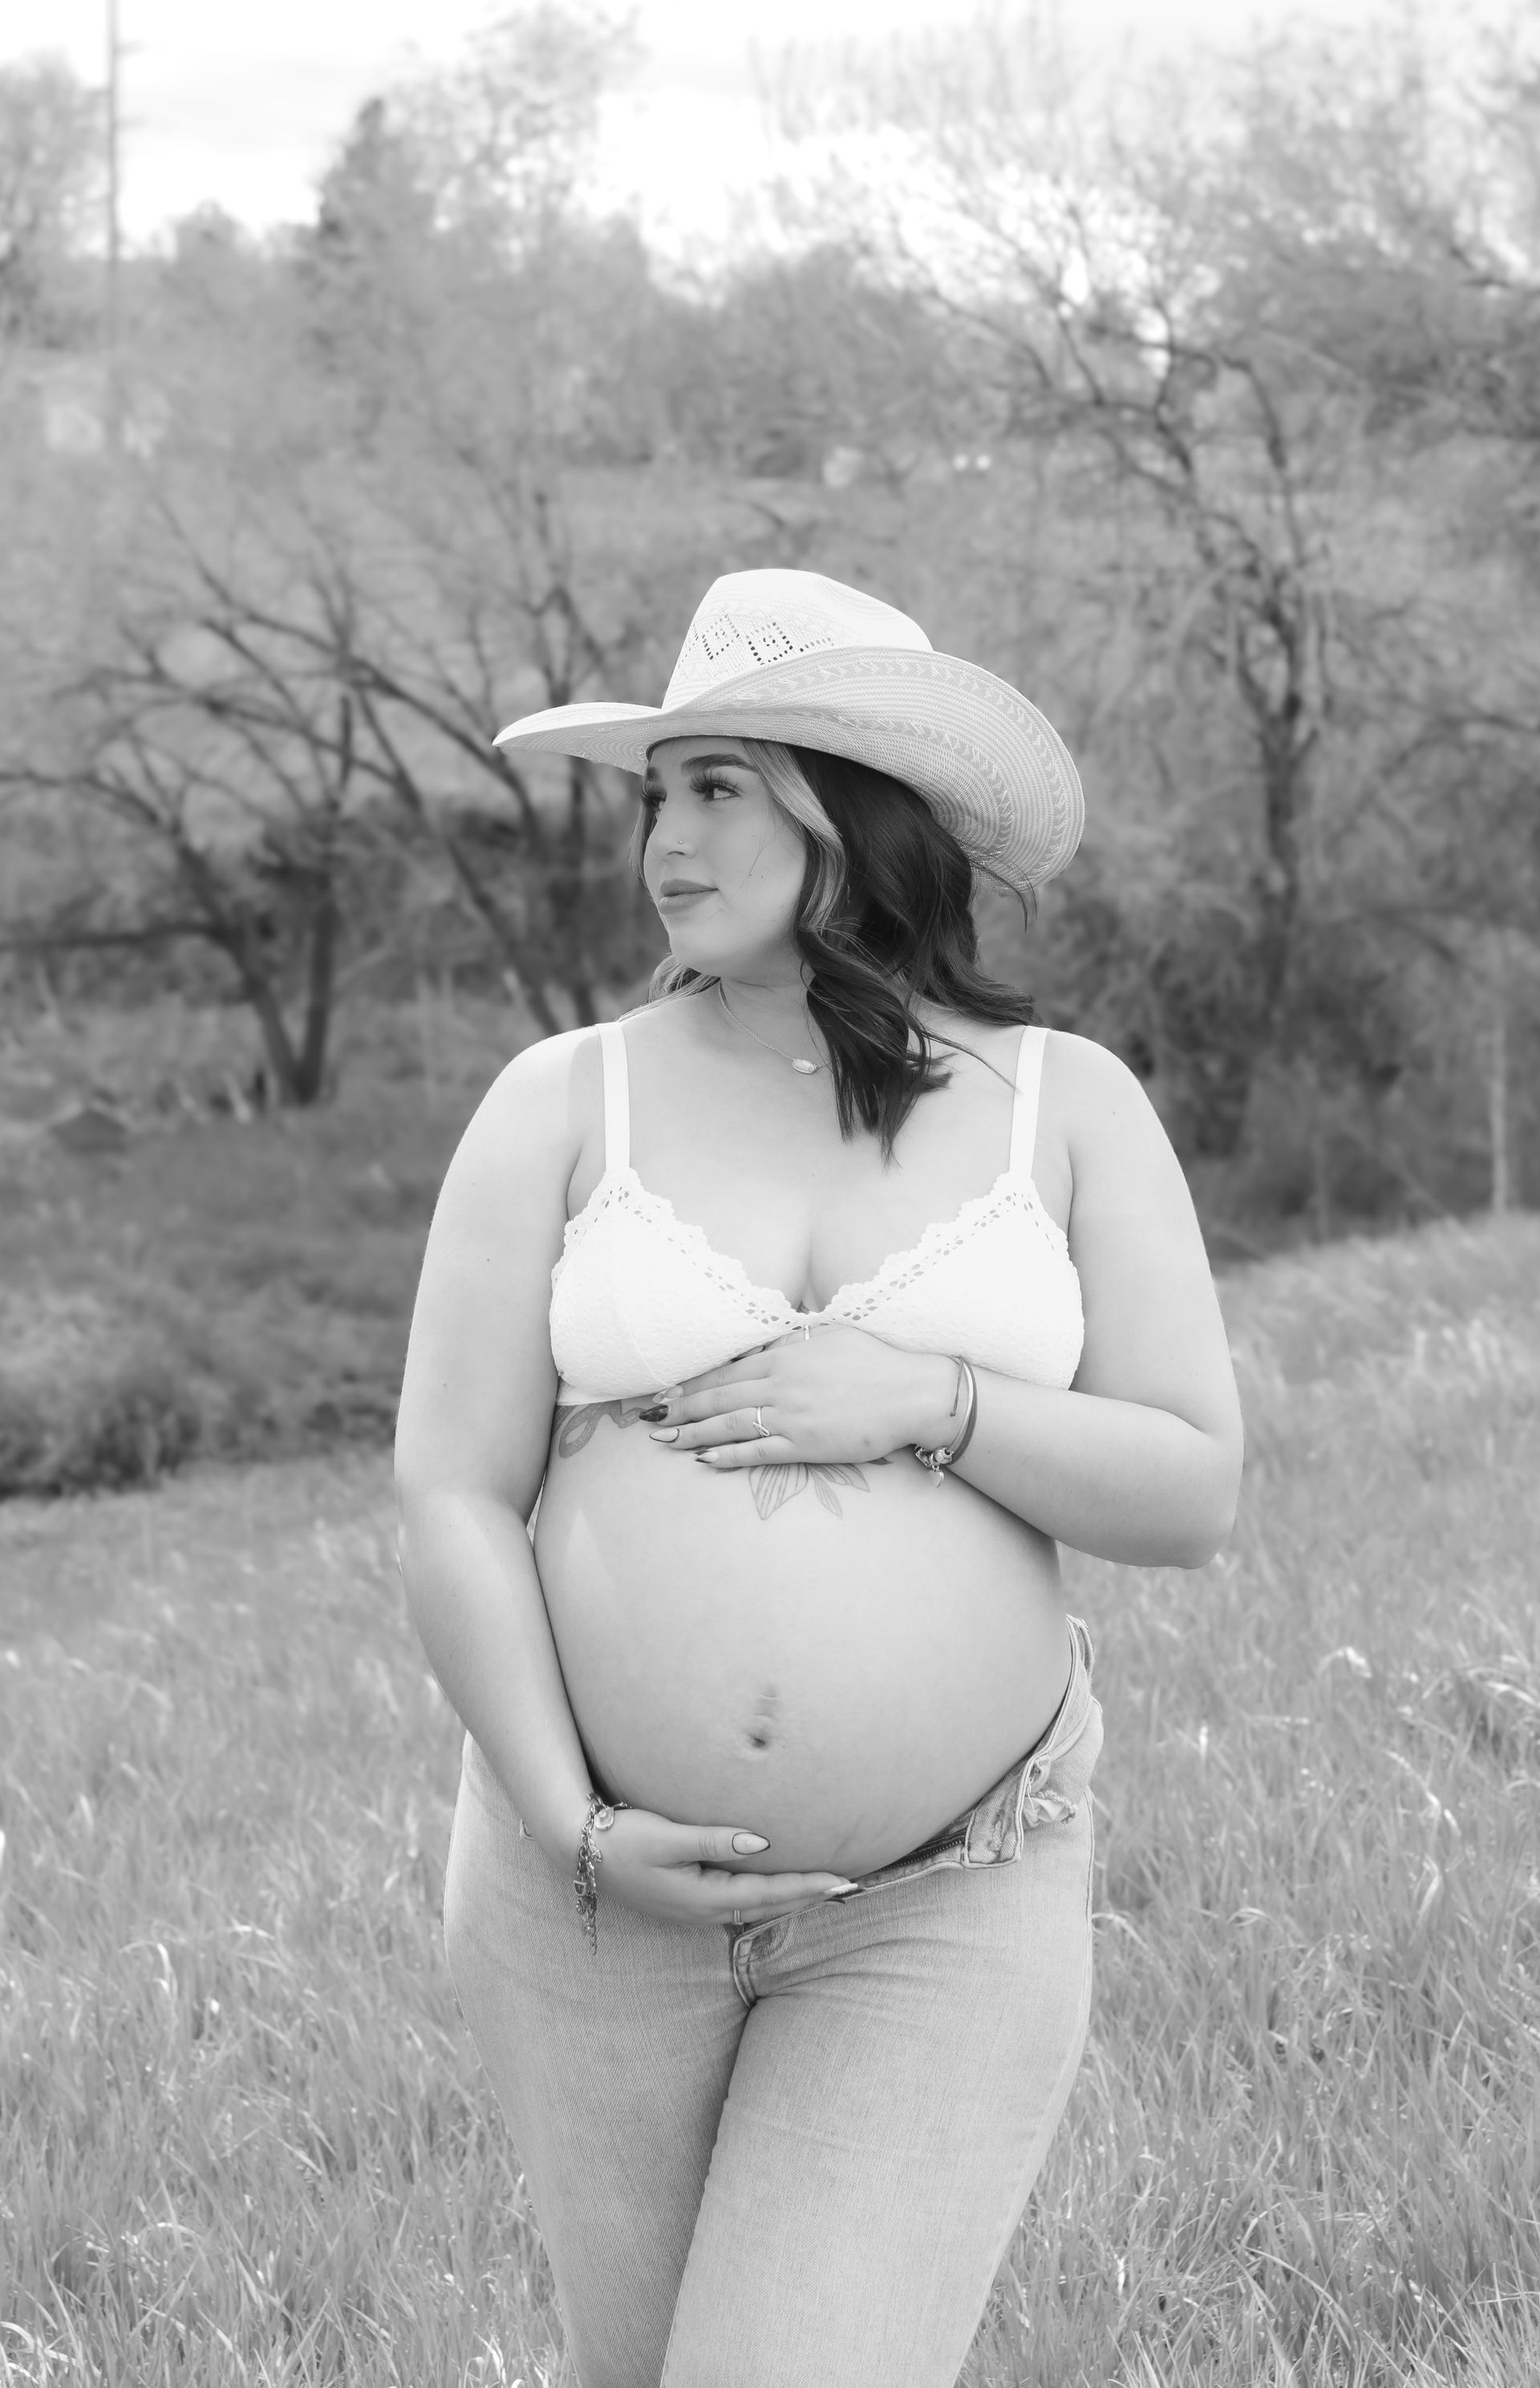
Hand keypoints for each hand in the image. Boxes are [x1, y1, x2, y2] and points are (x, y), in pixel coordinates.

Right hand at [597, 1808, 856, 1924]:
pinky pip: (738, 1901)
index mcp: (704, 1897)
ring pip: (755, 1906)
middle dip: (808, 1897)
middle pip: (769, 1906)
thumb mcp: (668, 1837)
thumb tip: (762, 1843)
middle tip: (848, 1888)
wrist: (580, 1852)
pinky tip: (775, 1887)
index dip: (809, 1886)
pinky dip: (765, 1895)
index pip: (770, 1893)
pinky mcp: (687, 1900)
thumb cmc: (623, 1840)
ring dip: (789, 1897)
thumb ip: (715, 1840)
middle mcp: (704, 1910)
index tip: (843, 1882)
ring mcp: (694, 1909)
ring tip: (822, 1888)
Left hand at [642, 1323, 956, 1471]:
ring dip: (691, 1432)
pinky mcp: (805, 1444)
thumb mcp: (830, 1334)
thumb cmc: (877, 1361)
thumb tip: (771, 1339)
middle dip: (679, 1406)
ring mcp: (790, 1415)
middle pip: (717, 1397)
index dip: (692, 1382)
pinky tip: (703, 1459)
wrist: (913, 1393)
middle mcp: (780, 1383)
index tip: (667, 1389)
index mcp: (785, 1354)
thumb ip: (795, 1338)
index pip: (726, 1370)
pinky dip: (727, 1455)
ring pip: (728, 1424)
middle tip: (649, 1416)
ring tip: (664, 1438)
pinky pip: (756, 1451)